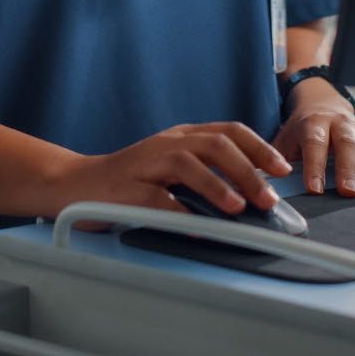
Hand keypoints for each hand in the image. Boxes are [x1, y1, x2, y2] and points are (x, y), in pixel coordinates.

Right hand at [44, 121, 291, 219]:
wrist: (73, 184)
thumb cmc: (129, 182)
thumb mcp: (172, 170)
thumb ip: (206, 176)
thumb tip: (252, 196)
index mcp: (181, 137)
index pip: (228, 131)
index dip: (258, 148)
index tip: (281, 169)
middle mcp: (166, 144)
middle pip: (214, 144)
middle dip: (247, 169)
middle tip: (267, 196)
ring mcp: (144, 164)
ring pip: (186, 163)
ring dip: (217, 185)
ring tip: (237, 207)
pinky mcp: (125, 189)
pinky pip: (157, 198)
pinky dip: (180, 211)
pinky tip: (196, 224)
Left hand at [272, 79, 354, 195]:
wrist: (321, 104)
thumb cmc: (302, 131)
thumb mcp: (284, 140)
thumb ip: (276, 161)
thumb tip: (263, 185)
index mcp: (314, 123)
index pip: (314, 143)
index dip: (314, 166)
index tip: (314, 189)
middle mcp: (341, 123)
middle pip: (347, 144)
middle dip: (348, 169)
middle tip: (348, 193)